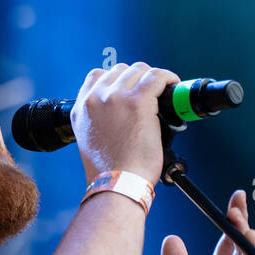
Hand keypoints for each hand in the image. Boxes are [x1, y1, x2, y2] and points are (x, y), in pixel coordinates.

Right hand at [70, 62, 179, 187]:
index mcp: (81, 109)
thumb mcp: (90, 141)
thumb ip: (98, 122)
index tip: (130, 89)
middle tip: (150, 94)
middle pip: (121, 70)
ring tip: (163, 90)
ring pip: (140, 70)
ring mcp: (115, 97)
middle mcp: (95, 99)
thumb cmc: (110, 172)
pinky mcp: (138, 101)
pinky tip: (173, 86)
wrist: (117, 184)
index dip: (117, 79)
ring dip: (153, 79)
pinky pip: (157, 77)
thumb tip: (119, 116)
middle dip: (137, 79)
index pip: (97, 76)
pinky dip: (168, 78)